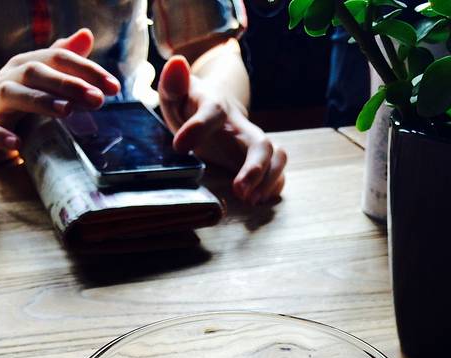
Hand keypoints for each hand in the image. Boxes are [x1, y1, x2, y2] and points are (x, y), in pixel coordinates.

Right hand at [0, 29, 119, 163]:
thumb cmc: (20, 103)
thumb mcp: (43, 80)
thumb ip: (64, 61)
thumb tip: (86, 35)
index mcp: (27, 65)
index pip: (59, 58)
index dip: (87, 70)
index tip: (115, 87)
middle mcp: (10, 78)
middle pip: (37, 73)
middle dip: (69, 84)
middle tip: (97, 98)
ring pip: (14, 96)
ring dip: (40, 101)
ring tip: (66, 111)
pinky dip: (2, 136)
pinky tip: (18, 143)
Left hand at [158, 56, 285, 204]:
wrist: (213, 109)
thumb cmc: (190, 106)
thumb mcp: (175, 96)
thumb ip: (173, 84)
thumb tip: (176, 63)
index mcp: (216, 108)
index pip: (213, 113)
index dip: (198, 128)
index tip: (179, 147)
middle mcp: (240, 127)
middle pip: (260, 142)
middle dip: (255, 168)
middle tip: (239, 190)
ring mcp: (252, 144)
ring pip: (277, 156)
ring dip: (269, 180)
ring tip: (250, 200)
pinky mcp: (259, 161)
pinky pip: (278, 172)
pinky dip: (274, 186)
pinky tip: (259, 199)